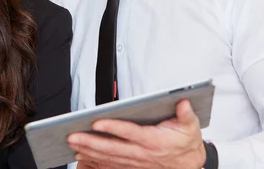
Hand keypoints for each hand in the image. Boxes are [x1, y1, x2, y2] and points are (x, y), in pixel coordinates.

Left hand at [68, 99, 205, 168]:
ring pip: (108, 157)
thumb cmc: (187, 143)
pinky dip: (95, 161)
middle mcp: (142, 153)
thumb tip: (183, 102)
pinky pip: (111, 165)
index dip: (113, 128)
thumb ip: (186, 114)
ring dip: (89, 151)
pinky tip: (82, 155)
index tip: (97, 122)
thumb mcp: (191, 126)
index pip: (129, 133)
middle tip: (72, 135)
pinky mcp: (133, 166)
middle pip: (112, 148)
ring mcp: (136, 162)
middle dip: (91, 142)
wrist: (190, 165)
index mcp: (154, 141)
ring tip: (73, 144)